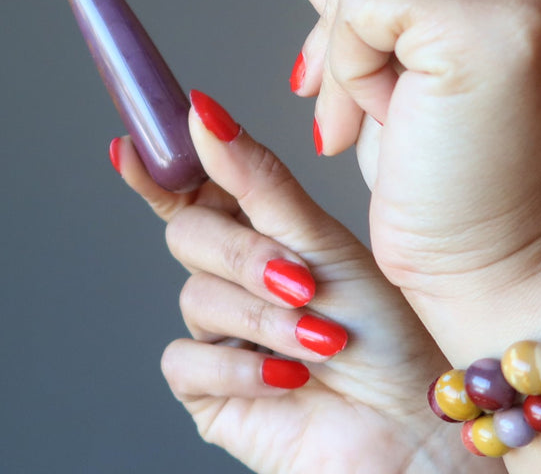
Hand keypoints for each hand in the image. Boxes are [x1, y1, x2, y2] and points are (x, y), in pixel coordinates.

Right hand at [113, 91, 500, 472]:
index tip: (130, 146)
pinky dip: (242, 368)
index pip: (196, 188)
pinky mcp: (210, 390)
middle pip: (189, 233)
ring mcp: (221, 333)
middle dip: (246, 256)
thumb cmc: (386, 332)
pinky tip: (290, 380)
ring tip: (321, 341)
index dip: (159, 168)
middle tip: (301, 280)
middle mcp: (236, 277)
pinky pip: (186, 361)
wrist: (410, 424)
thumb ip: (259, 183)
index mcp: (265, 230)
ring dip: (264, 318)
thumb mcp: (326, 243)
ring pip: (194, 297)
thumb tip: (204, 115)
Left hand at [266, 0, 540, 359]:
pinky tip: (385, 121)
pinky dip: (348, 65)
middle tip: (349, 95)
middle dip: (344, 11)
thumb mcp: (399, 63)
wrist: (499, 269)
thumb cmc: (459, 176)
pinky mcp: (503, 18)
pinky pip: (365, 0)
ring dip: (348, 46)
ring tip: (382, 116)